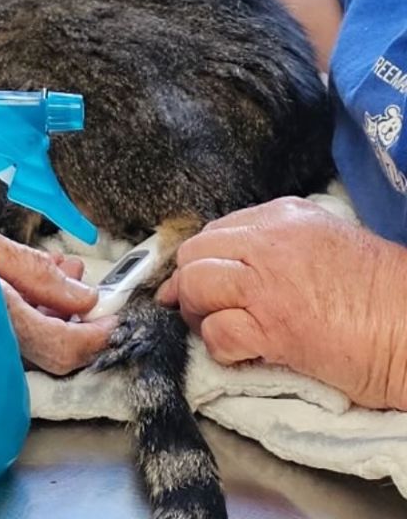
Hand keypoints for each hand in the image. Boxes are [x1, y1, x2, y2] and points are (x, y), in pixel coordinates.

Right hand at [0, 201, 112, 373]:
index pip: (45, 311)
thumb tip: (68, 280)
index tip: (105, 307)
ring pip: (11, 348)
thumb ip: (9, 256)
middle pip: (37, 346)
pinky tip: (12, 309)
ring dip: (43, 330)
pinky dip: (5, 330)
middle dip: (75, 334)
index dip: (86, 315)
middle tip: (93, 316)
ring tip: (56, 303)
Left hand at [157, 197, 406, 408]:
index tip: (201, 282)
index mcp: (282, 216)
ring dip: (196, 313)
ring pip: (195, 286)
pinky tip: (239, 354)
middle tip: (201, 310)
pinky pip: (218, 332)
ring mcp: (267, 282)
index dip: (202, 261)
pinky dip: (219, 347)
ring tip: (214, 330)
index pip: (215, 231)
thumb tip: (239, 266)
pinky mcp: (273, 326)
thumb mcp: (326, 243)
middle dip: (188, 284)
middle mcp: (267, 241)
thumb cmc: (382, 293)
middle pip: (195, 254)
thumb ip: (280, 244)